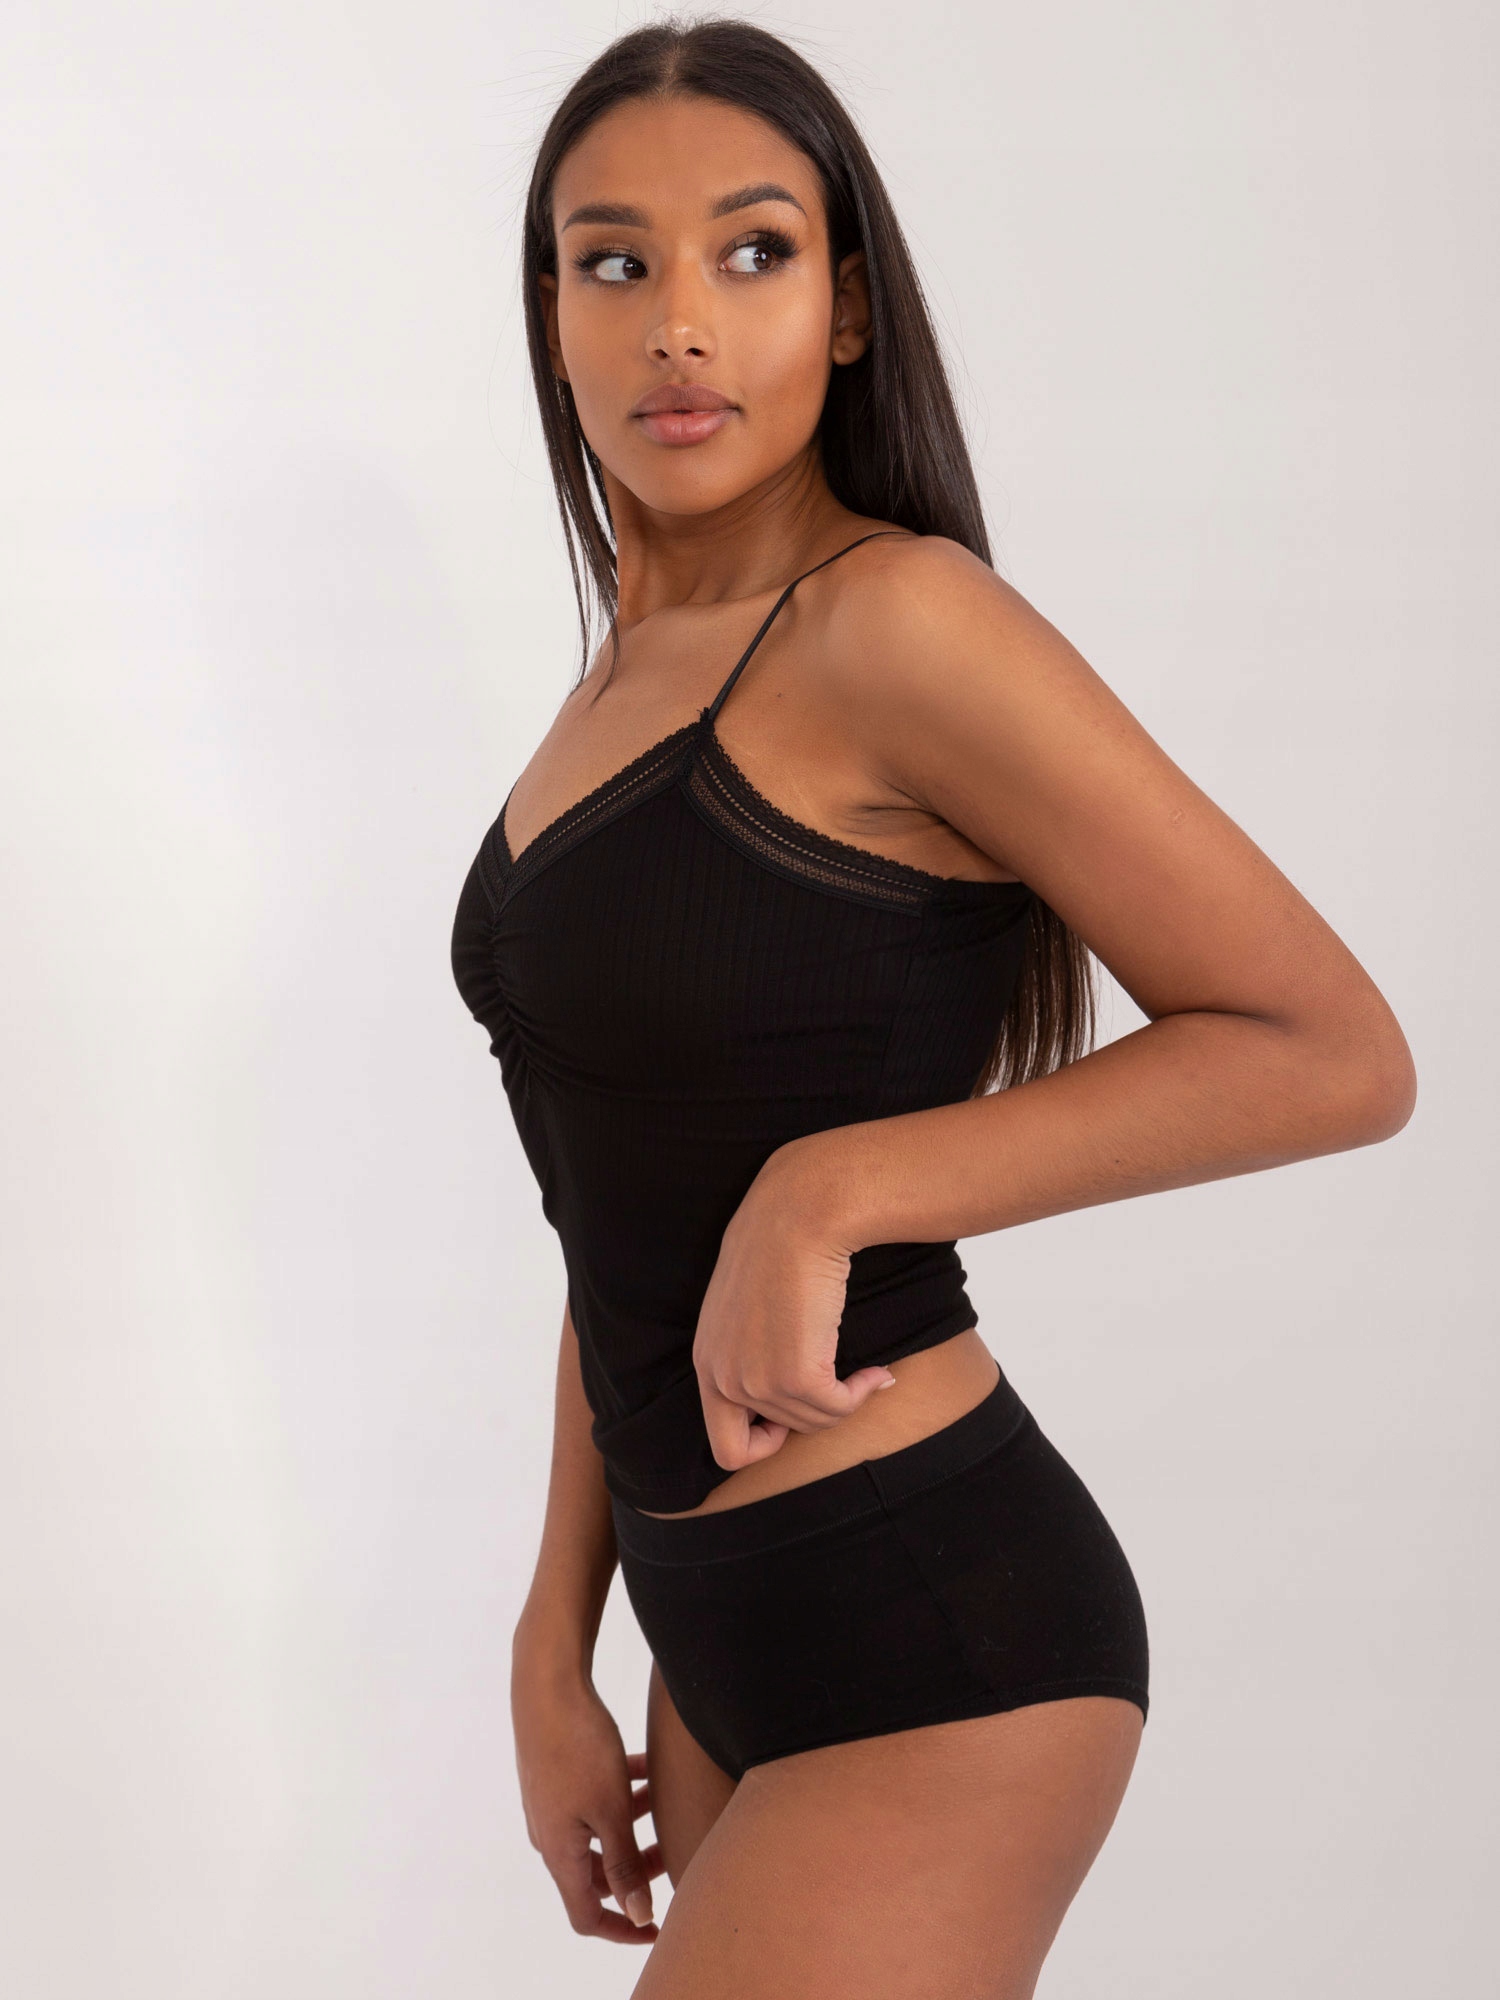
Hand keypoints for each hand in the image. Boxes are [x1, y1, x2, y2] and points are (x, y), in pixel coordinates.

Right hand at [510, 1660, 663, 1943]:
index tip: (658, 1926)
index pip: (587, 1915)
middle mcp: (550, 1835)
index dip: (622, 1929)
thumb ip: (624, 1864)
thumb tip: (637, 1915)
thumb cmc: (579, 1748)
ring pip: (598, 1833)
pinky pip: (591, 1801)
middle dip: (636, 1870)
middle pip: (596, 1874)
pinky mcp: (556, 1775)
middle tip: (672, 1853)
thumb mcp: (610, 1810)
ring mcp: (551, 1804)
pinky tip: (645, 1770)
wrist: (546, 1684)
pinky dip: (619, 1796)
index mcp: (559, 1853)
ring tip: (664, 1804)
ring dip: (632, 1828)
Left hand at [693, 1159, 895, 1471]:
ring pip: (813, 1422)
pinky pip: (839, 1408)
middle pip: (778, 1439)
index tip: (794, 1407)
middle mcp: (722, 1378)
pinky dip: (862, 1393)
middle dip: (812, 1418)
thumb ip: (751, 1350)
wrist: (798, 1215)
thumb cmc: (779, 1245)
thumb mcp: (744, 1307)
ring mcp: (755, 1380)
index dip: (767, 1440)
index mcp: (706, 1364)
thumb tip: (790, 1384)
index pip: (728, 1447)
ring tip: (859, 1367)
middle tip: (835, 1387)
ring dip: (844, 1399)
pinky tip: (874, 1369)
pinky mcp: (795, 1374)